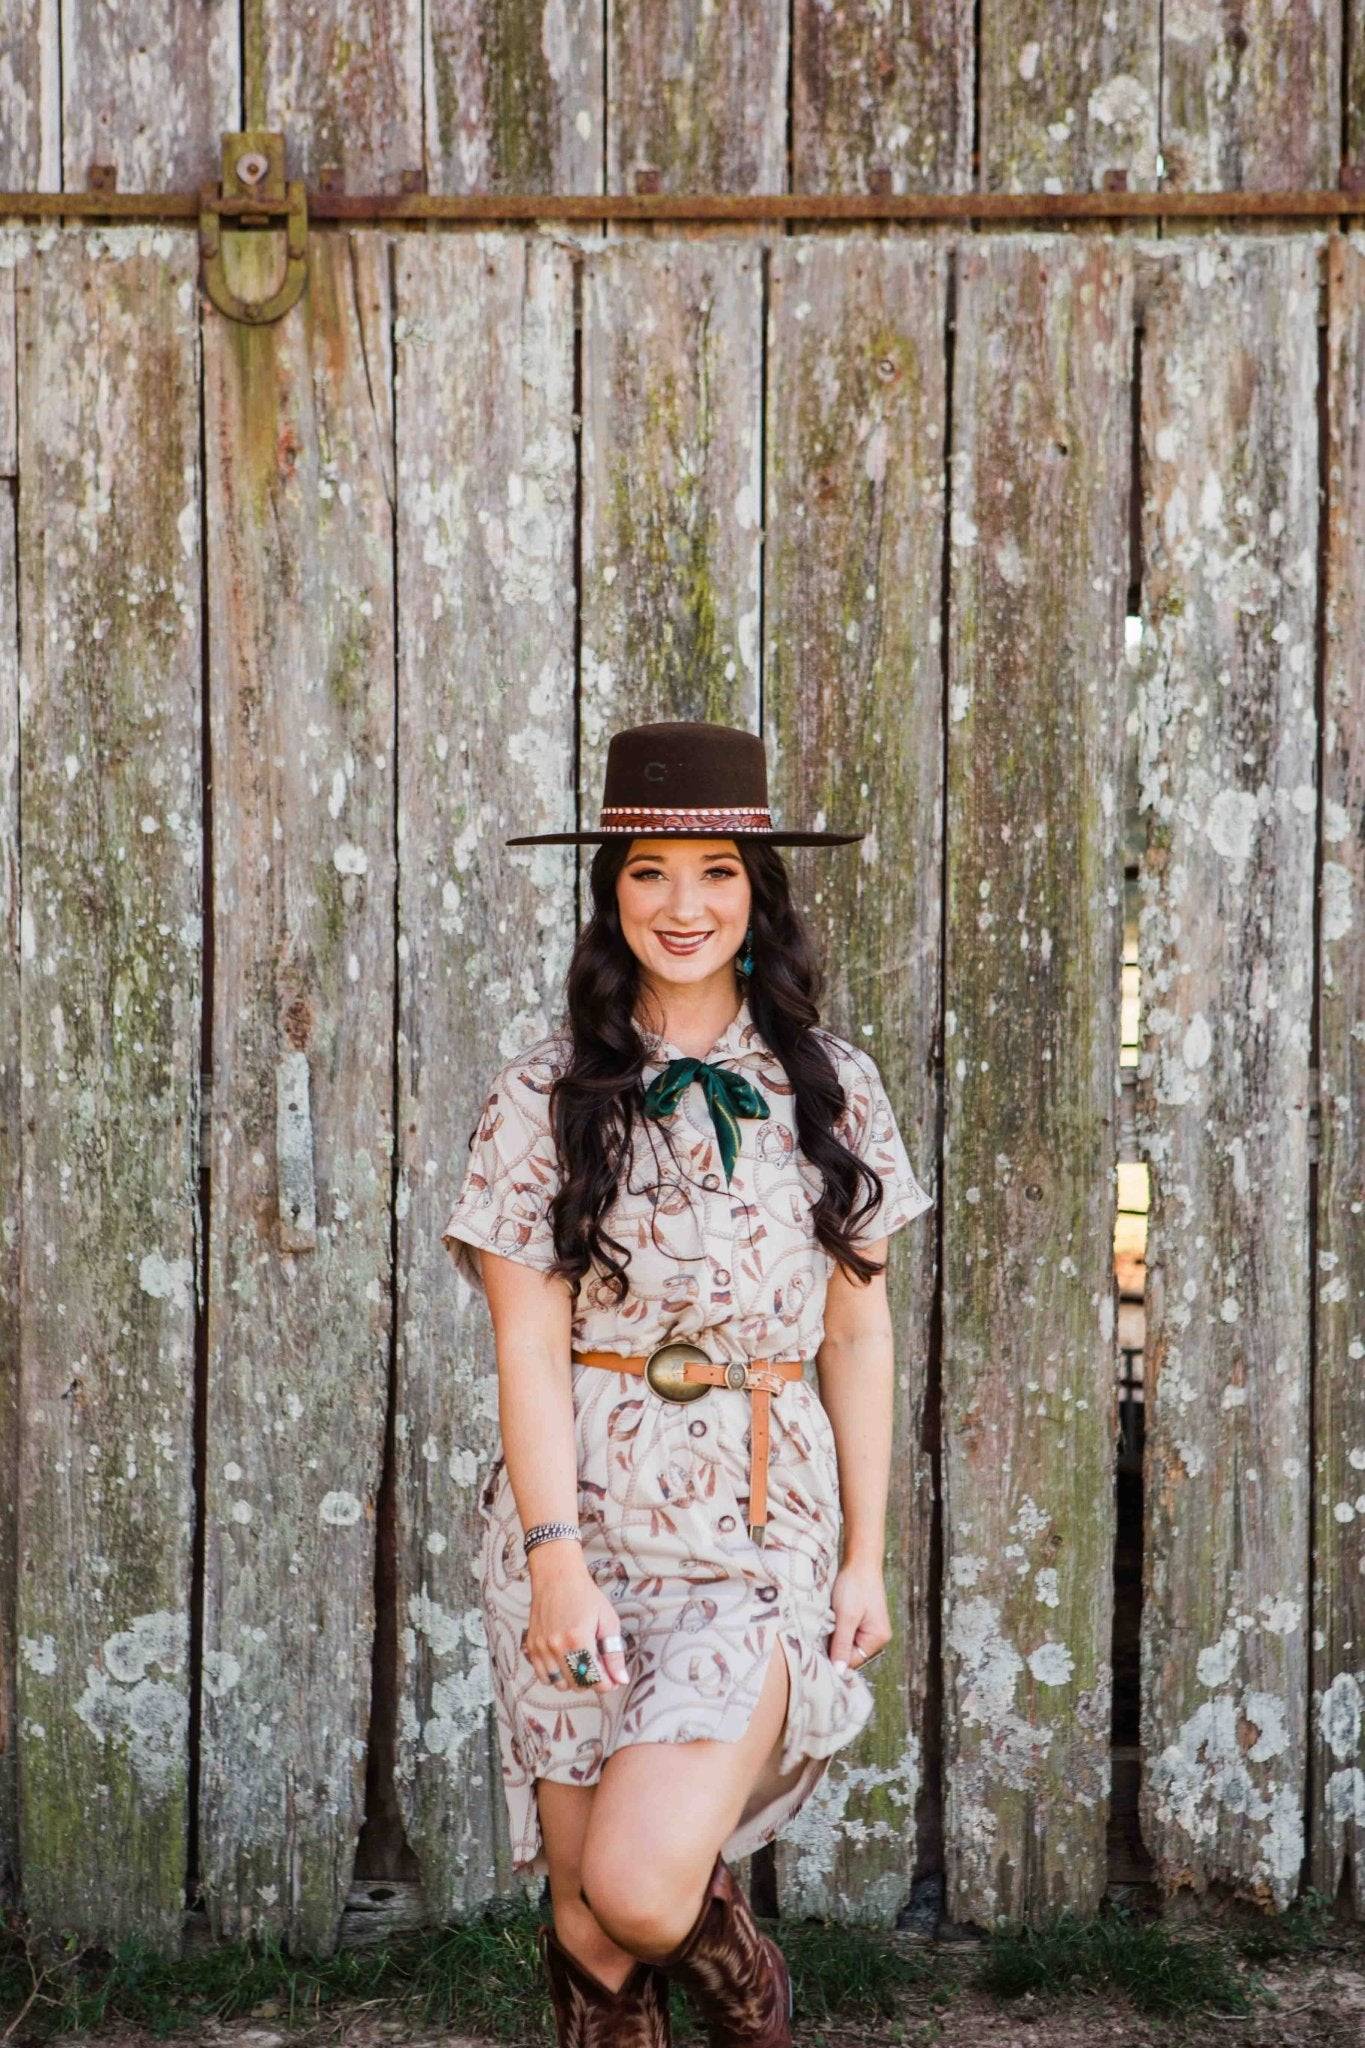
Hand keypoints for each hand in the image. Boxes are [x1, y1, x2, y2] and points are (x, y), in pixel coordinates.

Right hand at [523, 1552, 630, 1692]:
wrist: (556, 1576)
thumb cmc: (585, 1595)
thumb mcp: (608, 1621)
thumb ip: (614, 1654)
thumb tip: (621, 1680)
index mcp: (578, 1639)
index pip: (594, 1681)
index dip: (607, 1684)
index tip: (612, 1679)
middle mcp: (556, 1647)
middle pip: (577, 1685)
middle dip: (592, 1681)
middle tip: (598, 1665)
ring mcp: (541, 1648)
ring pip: (559, 1684)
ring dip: (574, 1680)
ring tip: (581, 1661)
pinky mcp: (531, 1647)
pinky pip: (543, 1676)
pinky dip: (556, 1675)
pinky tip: (565, 1660)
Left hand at [826, 1559, 891, 1675]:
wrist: (860, 1560)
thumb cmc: (855, 1585)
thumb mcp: (846, 1616)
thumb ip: (842, 1644)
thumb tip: (838, 1671)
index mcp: (878, 1638)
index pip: (852, 1660)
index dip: (833, 1656)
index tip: (816, 1648)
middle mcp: (876, 1637)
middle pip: (849, 1653)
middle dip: (834, 1644)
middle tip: (819, 1632)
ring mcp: (869, 1628)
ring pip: (846, 1642)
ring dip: (834, 1635)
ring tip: (825, 1622)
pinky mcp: (861, 1620)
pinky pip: (846, 1632)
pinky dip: (836, 1627)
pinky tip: (829, 1618)